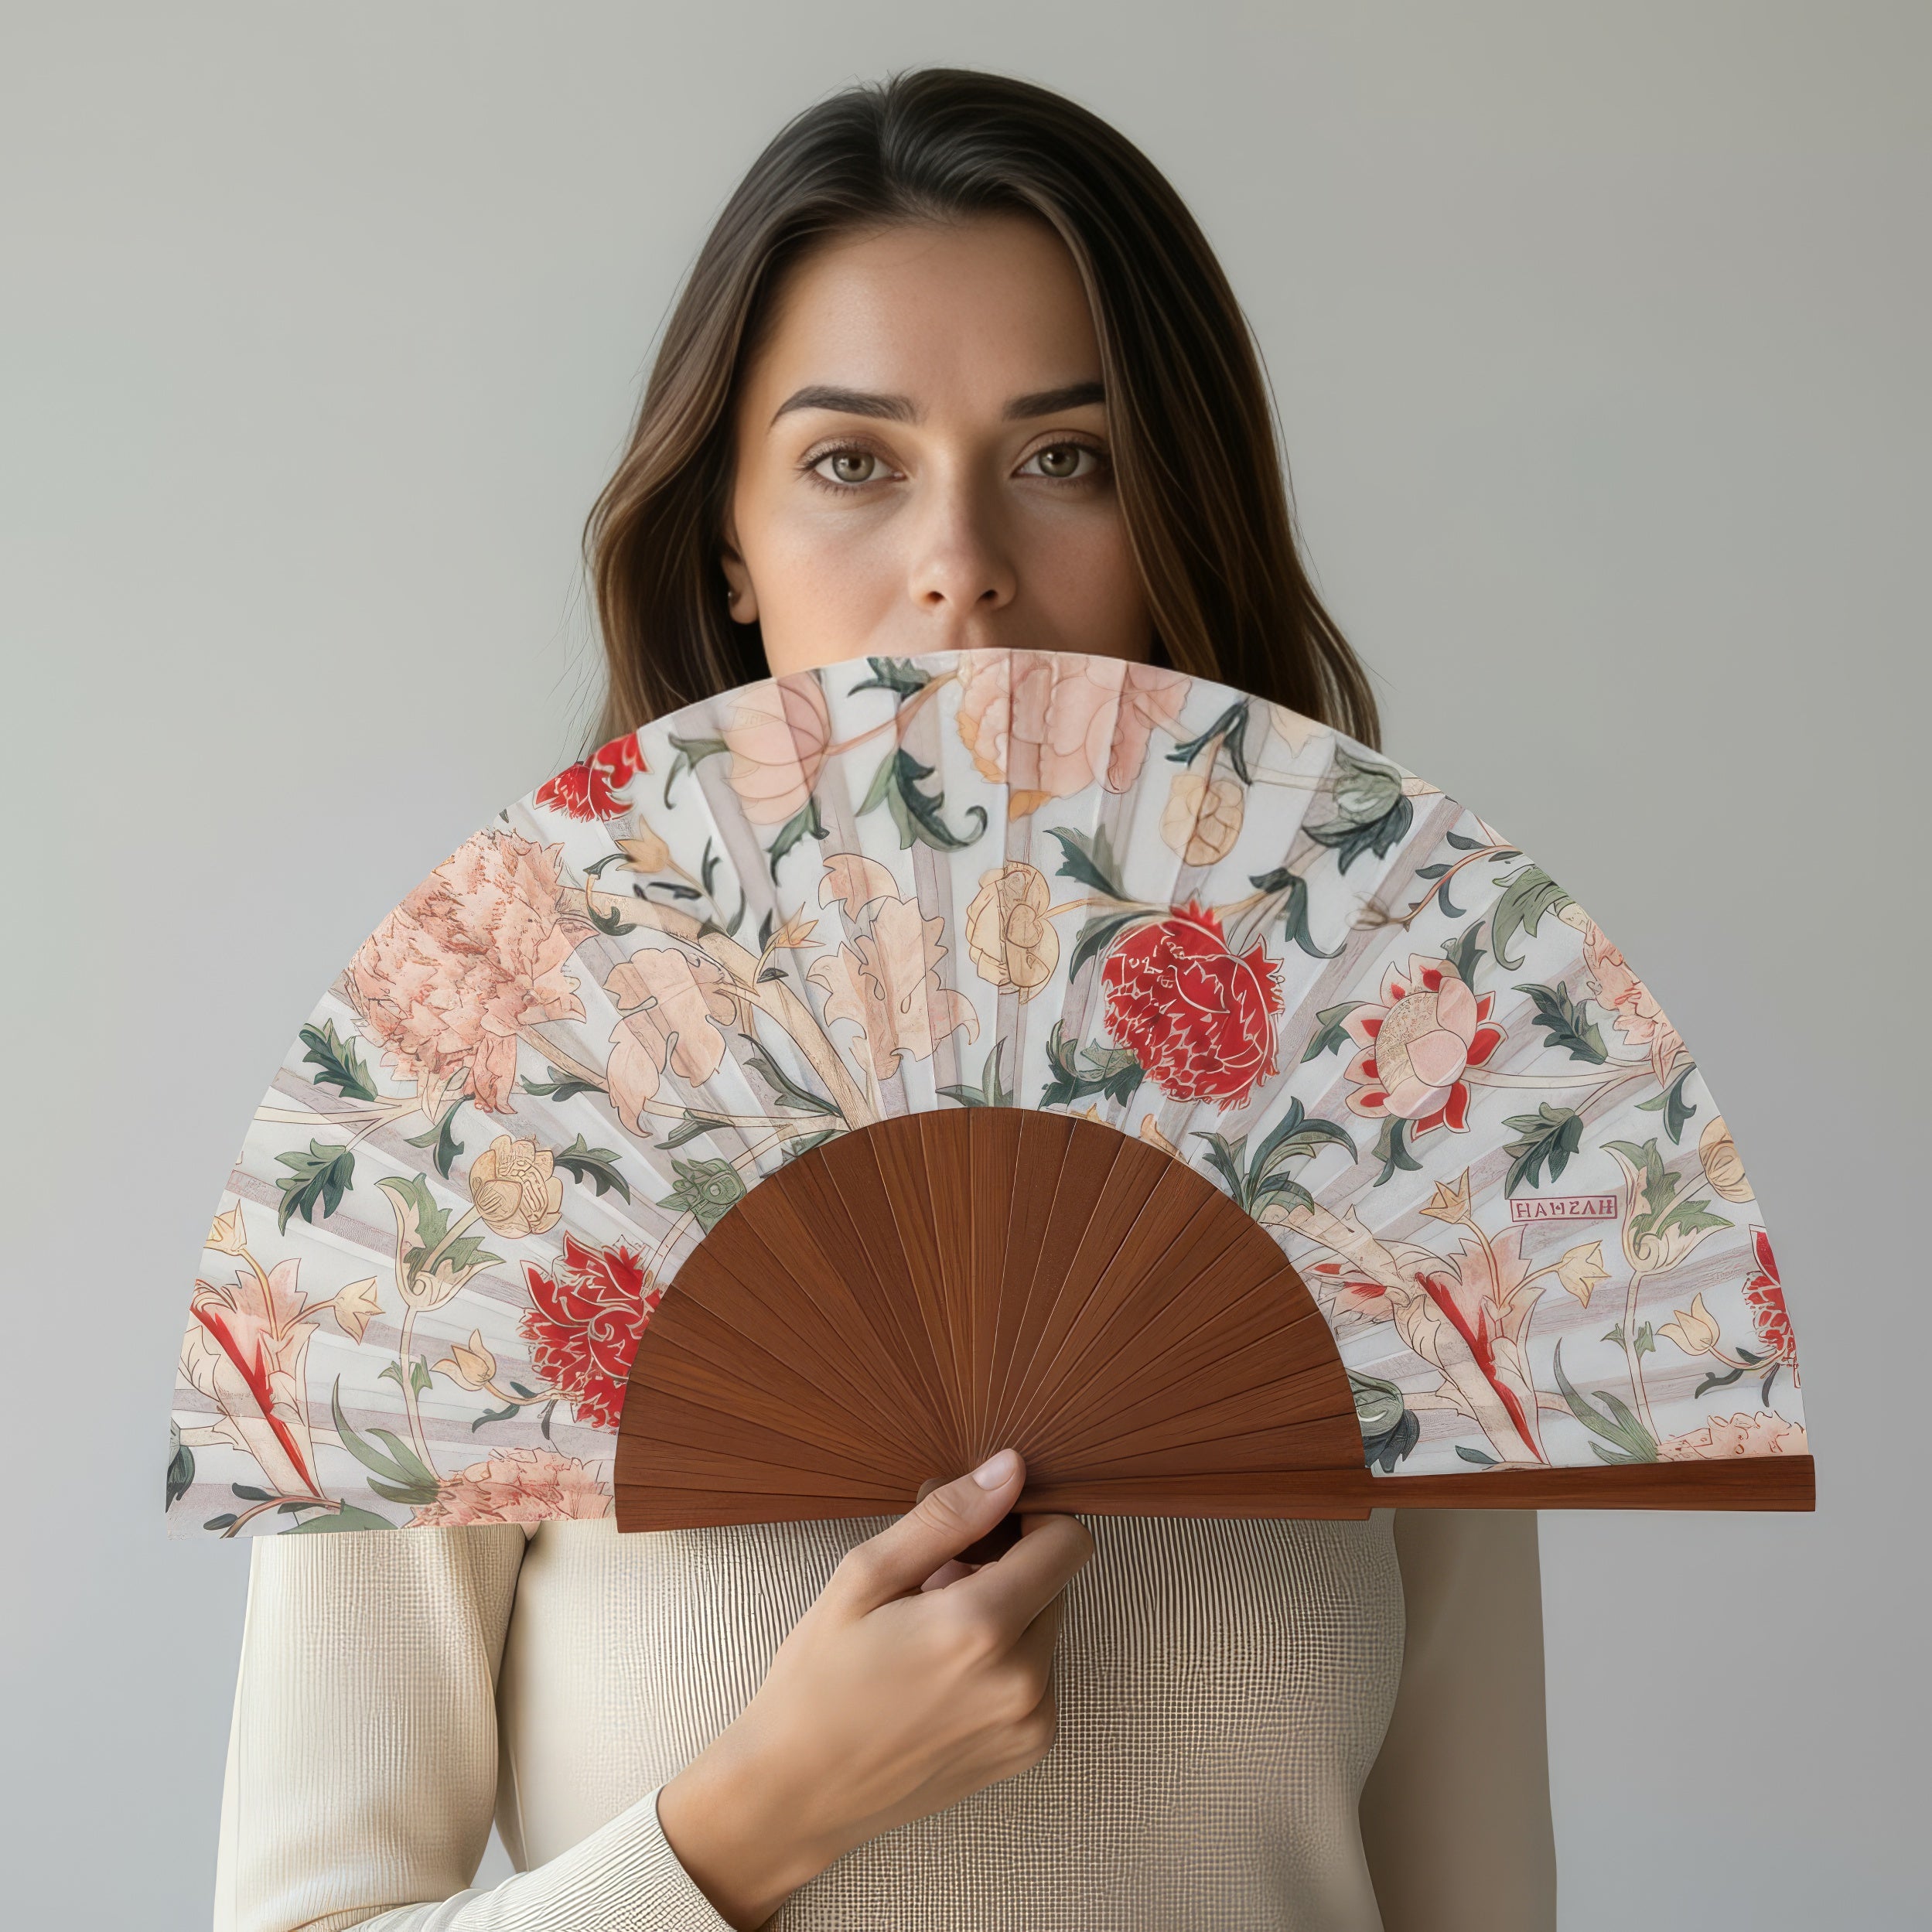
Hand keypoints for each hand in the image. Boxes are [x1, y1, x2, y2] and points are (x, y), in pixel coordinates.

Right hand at [655, 1448, 1092, 1928]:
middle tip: (935, 1582)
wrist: (797, 1792)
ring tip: (931, 1634)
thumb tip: (1011, 1469)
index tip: (985, 1526)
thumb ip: (947, 1517)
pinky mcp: (1025, 1750)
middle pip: (1056, 1583)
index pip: (1069, 1543)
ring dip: (1006, 1616)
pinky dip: (1005, 1662)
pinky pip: (1039, 1676)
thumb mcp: (864, 1577)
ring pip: (1046, 1628)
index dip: (1032, 1520)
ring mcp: (1029, 1723)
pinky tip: (943, 1673)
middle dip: (1007, 1568)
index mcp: (981, 1627)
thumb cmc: (819, 1678)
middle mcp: (1021, 1680)